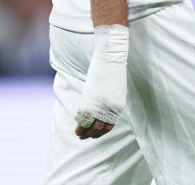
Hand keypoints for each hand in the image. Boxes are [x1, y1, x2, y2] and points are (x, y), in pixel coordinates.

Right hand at [74, 24, 128, 139]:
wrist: (111, 57)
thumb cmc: (113, 70)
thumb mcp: (115, 89)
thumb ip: (110, 100)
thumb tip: (102, 106)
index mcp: (118, 107)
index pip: (109, 126)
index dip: (101, 132)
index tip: (94, 135)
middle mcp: (110, 109)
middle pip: (100, 128)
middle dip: (92, 134)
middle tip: (84, 137)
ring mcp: (100, 105)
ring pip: (92, 125)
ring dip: (85, 132)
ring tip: (79, 135)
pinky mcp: (90, 99)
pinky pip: (85, 117)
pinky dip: (80, 125)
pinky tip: (77, 129)